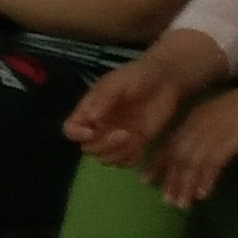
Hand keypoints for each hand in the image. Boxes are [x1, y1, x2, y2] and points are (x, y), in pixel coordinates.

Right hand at [68, 43, 213, 165]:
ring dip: (118, 153)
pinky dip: (130, 159)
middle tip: (124, 134)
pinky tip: (140, 147)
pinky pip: (125, 161)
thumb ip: (103, 99)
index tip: (92, 133)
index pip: (71, 129)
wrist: (165, 79)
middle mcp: (99, 127)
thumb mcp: (118, 83)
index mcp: (89, 111)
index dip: (77, 134)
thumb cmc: (137, 76)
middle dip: (104, 145)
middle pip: (89, 148)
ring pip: (106, 158)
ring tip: (134, 138)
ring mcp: (116, 137)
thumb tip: (90, 118)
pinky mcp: (134, 144)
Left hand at [152, 75, 237, 207]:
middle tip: (166, 200)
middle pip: (177, 157)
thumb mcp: (218, 115)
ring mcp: (213, 133)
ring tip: (181, 204)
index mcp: (193, 118)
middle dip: (170, 180)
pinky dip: (207, 179)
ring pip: (192, 163)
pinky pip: (213, 163)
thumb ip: (204, 130)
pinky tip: (203, 194)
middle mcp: (197, 126)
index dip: (157, 163)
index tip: (146, 181)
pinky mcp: (231, 140)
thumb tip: (197, 152)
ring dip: (186, 185)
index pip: (169, 144)